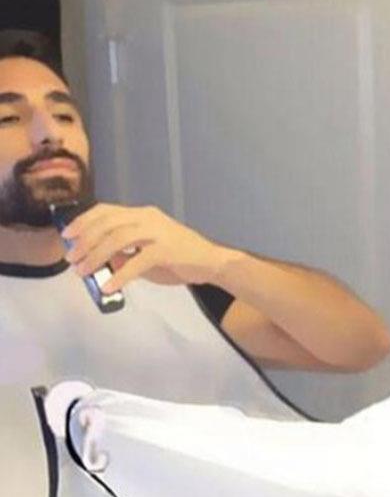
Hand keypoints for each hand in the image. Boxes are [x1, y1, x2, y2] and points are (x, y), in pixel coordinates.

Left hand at [61, 203, 229, 292]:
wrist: (214, 264)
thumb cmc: (183, 259)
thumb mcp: (150, 251)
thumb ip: (128, 252)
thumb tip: (104, 260)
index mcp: (143, 214)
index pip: (107, 210)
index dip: (84, 221)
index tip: (68, 235)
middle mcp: (148, 218)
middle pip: (108, 223)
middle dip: (85, 241)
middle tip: (72, 258)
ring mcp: (158, 233)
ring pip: (118, 239)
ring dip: (96, 256)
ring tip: (84, 272)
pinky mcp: (166, 252)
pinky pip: (136, 263)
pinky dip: (120, 275)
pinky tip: (108, 286)